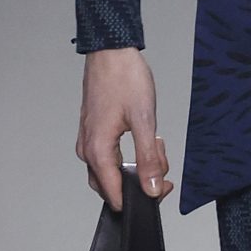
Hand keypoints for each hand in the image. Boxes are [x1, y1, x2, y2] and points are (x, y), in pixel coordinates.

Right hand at [77, 47, 173, 209]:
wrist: (111, 51)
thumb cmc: (124, 79)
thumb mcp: (144, 120)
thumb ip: (148, 158)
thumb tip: (151, 188)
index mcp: (97, 150)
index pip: (114, 194)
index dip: (140, 198)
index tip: (161, 187)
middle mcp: (88, 150)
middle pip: (113, 186)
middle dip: (142, 180)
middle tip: (162, 164)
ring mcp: (89, 141)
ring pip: (114, 171)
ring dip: (139, 164)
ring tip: (156, 143)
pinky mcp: (94, 133)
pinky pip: (112, 157)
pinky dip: (132, 155)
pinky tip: (147, 138)